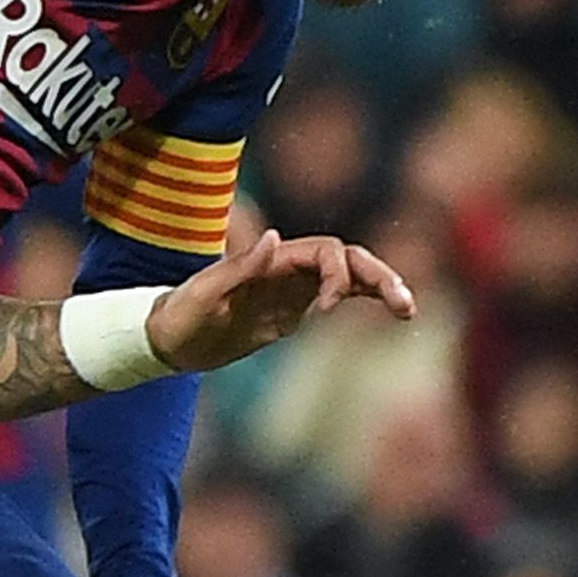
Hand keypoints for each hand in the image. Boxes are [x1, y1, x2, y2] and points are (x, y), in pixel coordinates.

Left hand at [141, 227, 414, 371]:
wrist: (168, 339)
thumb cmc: (182, 315)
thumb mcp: (205, 294)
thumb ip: (241, 266)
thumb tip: (277, 237)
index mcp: (272, 261)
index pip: (325, 252)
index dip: (337, 273)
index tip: (328, 307)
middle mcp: (288, 269)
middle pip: (347, 259)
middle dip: (378, 276)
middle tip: (405, 305)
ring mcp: (294, 289)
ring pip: (348, 277)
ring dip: (380, 287)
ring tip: (409, 310)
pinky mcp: (293, 311)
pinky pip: (337, 298)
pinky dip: (364, 300)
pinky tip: (390, 314)